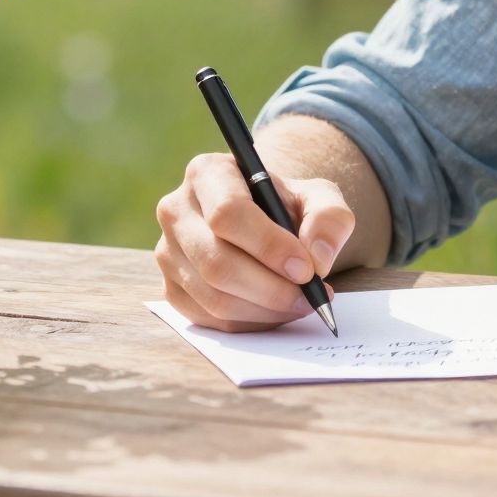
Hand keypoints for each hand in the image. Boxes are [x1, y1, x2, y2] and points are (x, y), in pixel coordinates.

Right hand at [155, 149, 354, 330]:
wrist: (265, 220)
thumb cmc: (287, 204)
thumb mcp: (319, 197)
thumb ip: (330, 218)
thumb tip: (318, 258)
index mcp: (207, 173)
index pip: (227, 214)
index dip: (269, 246)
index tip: (306, 269)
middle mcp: (176, 211)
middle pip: (217, 263)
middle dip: (271, 288)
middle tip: (310, 297)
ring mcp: (167, 253)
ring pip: (213, 297)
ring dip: (265, 310)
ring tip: (301, 303)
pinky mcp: (171, 288)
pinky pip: (209, 319)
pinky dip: (251, 322)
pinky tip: (277, 311)